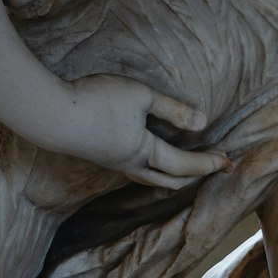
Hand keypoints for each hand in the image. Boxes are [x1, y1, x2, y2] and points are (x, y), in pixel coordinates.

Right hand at [58, 74, 230, 188]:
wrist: (50, 116)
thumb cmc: (97, 102)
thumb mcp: (140, 96)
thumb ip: (172, 109)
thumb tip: (203, 123)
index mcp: (143, 152)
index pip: (183, 164)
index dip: (207, 163)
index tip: (228, 162)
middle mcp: (129, 164)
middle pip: (167, 180)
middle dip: (193, 177)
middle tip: (213, 168)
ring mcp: (111, 162)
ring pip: (148, 178)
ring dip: (170, 178)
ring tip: (184, 173)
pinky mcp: (97, 154)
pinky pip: (132, 170)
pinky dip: (150, 171)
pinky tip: (145, 159)